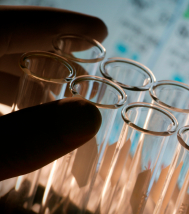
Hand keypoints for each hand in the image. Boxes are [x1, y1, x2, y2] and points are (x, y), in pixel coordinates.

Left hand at [0, 6, 106, 179]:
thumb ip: (25, 139)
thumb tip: (91, 117)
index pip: (15, 23)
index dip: (63, 25)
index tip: (101, 31)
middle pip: (6, 41)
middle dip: (50, 56)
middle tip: (88, 70)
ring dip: (27, 79)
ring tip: (61, 96)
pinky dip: (5, 97)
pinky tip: (20, 114)